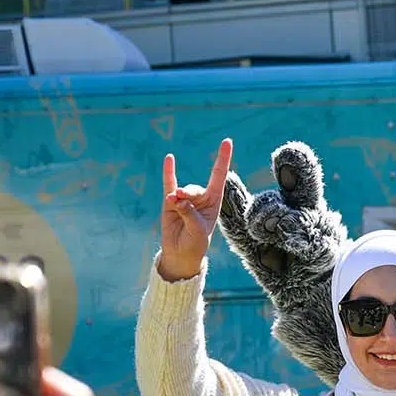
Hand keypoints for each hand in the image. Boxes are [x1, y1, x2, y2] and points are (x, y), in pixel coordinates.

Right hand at [158, 138, 232, 281]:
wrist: (181, 253)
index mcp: (214, 202)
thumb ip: (189, 214)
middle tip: (180, 199)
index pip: (219, 177)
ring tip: (175, 204)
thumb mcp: (197, 231)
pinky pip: (169, 184)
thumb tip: (176, 199)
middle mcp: (201, 198)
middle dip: (188, 193)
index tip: (227, 141)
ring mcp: (185, 199)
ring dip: (179, 197)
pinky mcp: (170, 203)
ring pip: (182, 190)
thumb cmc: (195, 243)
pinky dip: (169, 172)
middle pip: (196, 188)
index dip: (222, 159)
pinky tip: (169, 158)